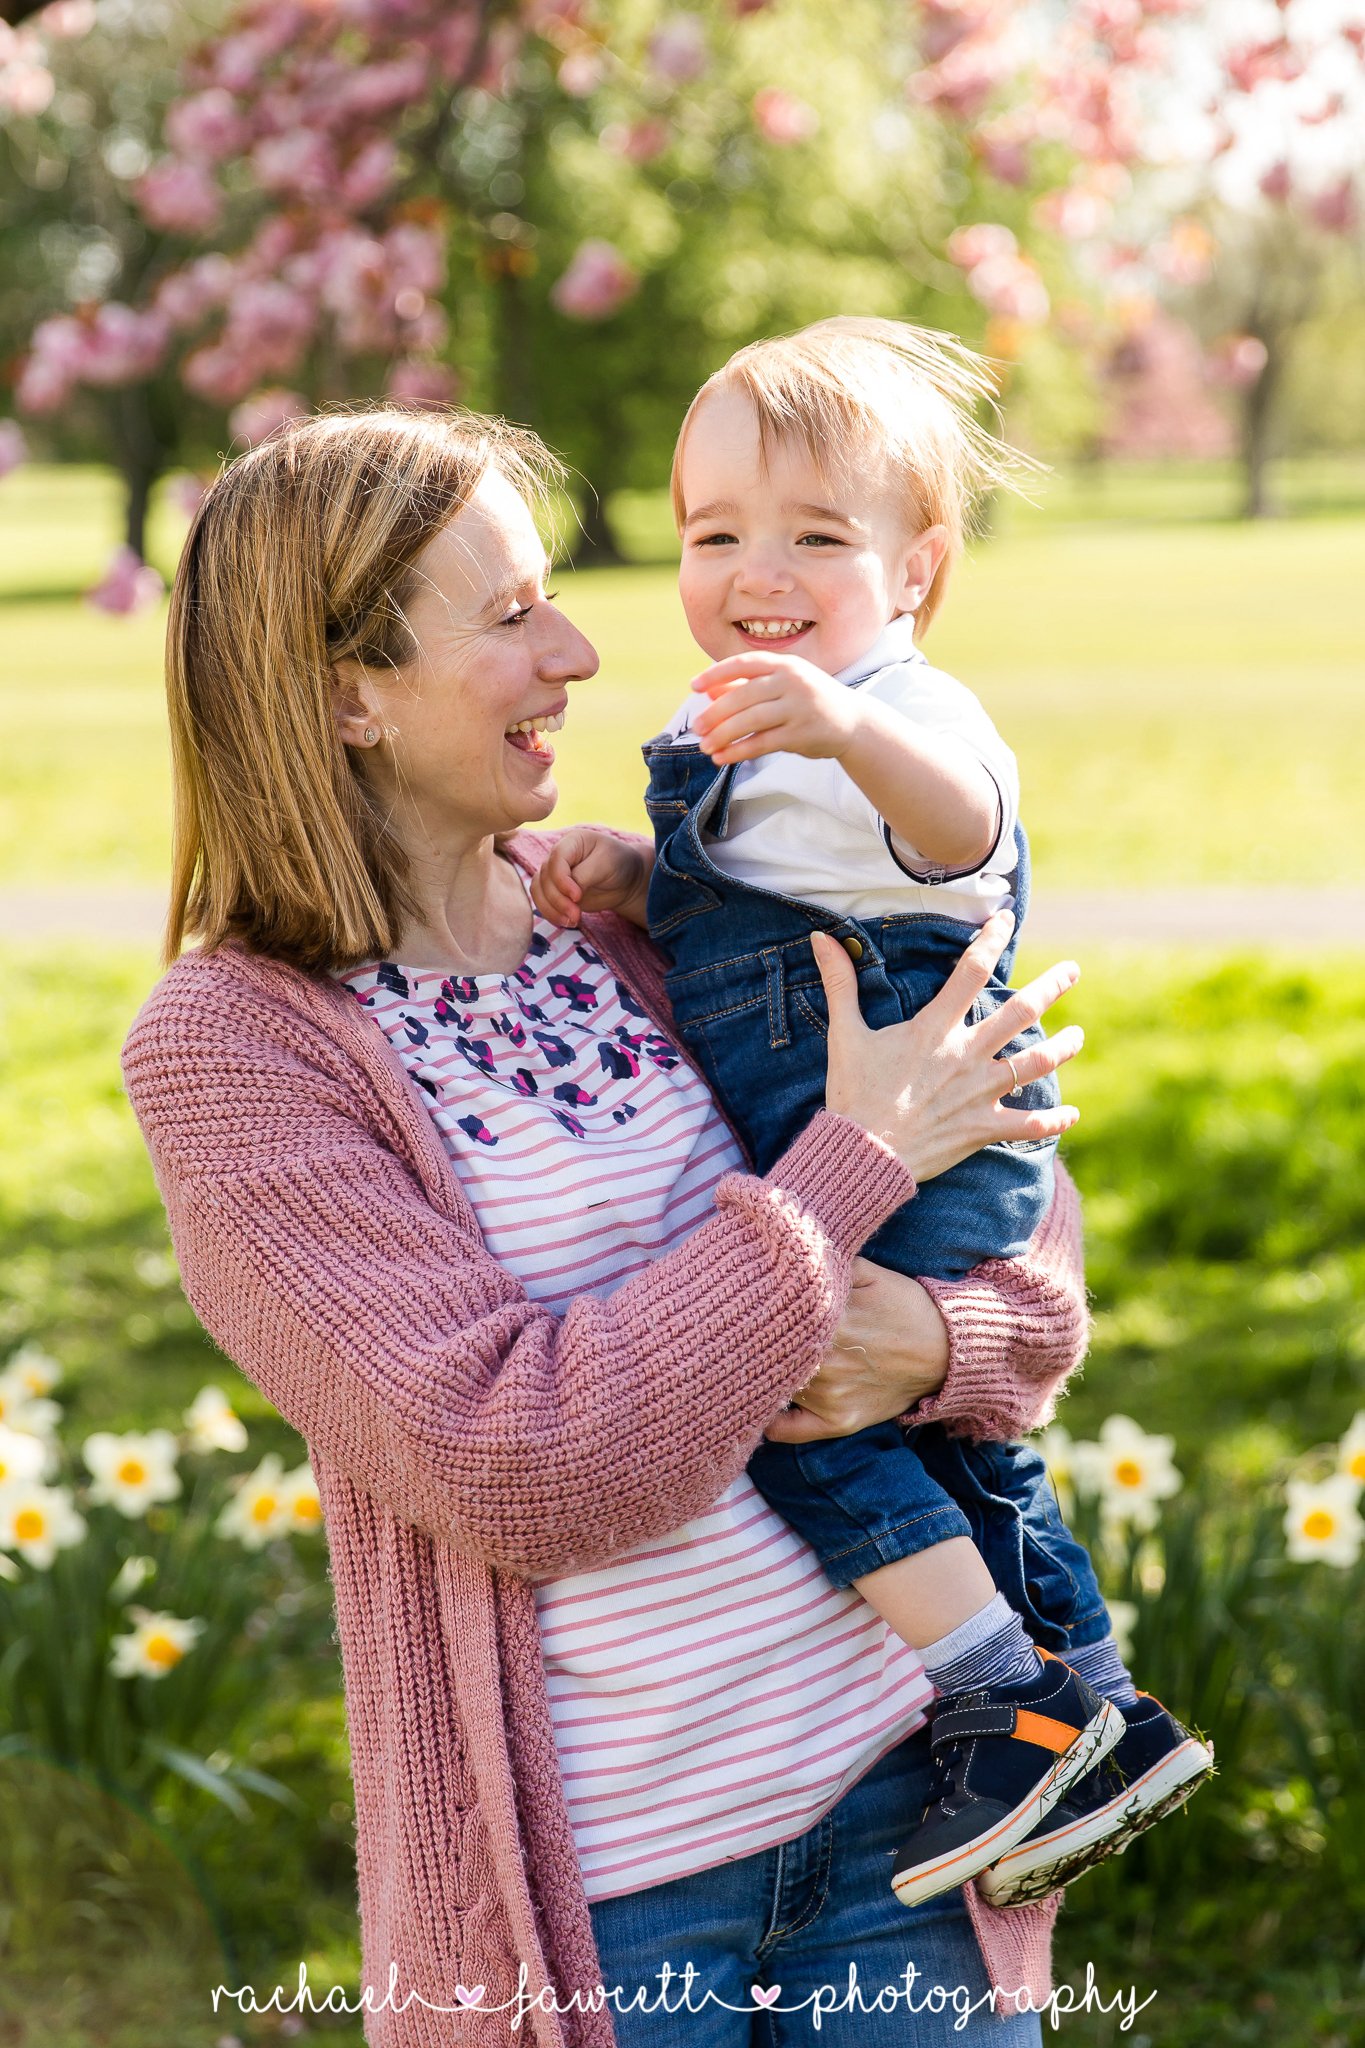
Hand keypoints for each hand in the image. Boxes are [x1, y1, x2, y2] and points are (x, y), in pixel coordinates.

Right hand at [530, 828, 651, 928]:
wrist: (625, 880)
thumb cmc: (618, 864)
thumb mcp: (606, 864)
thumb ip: (584, 876)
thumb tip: (566, 893)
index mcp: (571, 841)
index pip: (556, 859)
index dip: (562, 880)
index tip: (577, 897)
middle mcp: (558, 856)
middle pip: (545, 878)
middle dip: (558, 900)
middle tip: (576, 916)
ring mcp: (554, 873)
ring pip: (539, 891)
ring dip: (551, 909)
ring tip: (571, 922)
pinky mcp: (555, 890)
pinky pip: (542, 902)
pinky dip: (551, 913)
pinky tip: (566, 922)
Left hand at [689, 652, 861, 764]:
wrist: (853, 722)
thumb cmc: (809, 701)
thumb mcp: (781, 686)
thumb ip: (746, 686)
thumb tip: (708, 692)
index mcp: (785, 664)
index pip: (744, 663)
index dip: (716, 673)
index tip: (694, 686)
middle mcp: (793, 681)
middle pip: (744, 695)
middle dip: (716, 713)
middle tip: (697, 728)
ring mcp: (799, 707)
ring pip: (751, 720)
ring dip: (723, 734)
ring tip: (704, 746)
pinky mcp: (801, 733)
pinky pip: (762, 743)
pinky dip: (738, 751)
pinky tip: (722, 758)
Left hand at [763, 1258, 948, 1442]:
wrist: (946, 1351)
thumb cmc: (904, 1307)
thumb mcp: (867, 1273)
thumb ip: (826, 1266)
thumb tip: (787, 1254)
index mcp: (831, 1324)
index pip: (771, 1320)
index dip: (754, 1313)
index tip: (746, 1308)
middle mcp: (827, 1365)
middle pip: (768, 1355)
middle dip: (755, 1344)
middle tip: (740, 1336)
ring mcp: (832, 1398)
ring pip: (775, 1387)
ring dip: (764, 1374)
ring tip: (754, 1361)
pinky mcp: (839, 1421)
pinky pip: (788, 1431)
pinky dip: (771, 1422)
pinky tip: (765, 1405)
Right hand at [815, 910, 1082, 1180]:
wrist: (862, 1154)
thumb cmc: (853, 1094)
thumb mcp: (844, 1034)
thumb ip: (840, 983)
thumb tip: (821, 937)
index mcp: (934, 1029)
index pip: (971, 971)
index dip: (991, 940)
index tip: (1006, 920)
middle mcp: (965, 1055)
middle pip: (1020, 1012)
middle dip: (1051, 987)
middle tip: (1073, 971)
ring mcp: (979, 1092)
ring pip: (1035, 1063)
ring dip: (1061, 1048)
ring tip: (1078, 1036)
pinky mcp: (982, 1127)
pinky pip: (1028, 1124)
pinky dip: (1053, 1121)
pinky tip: (1072, 1115)